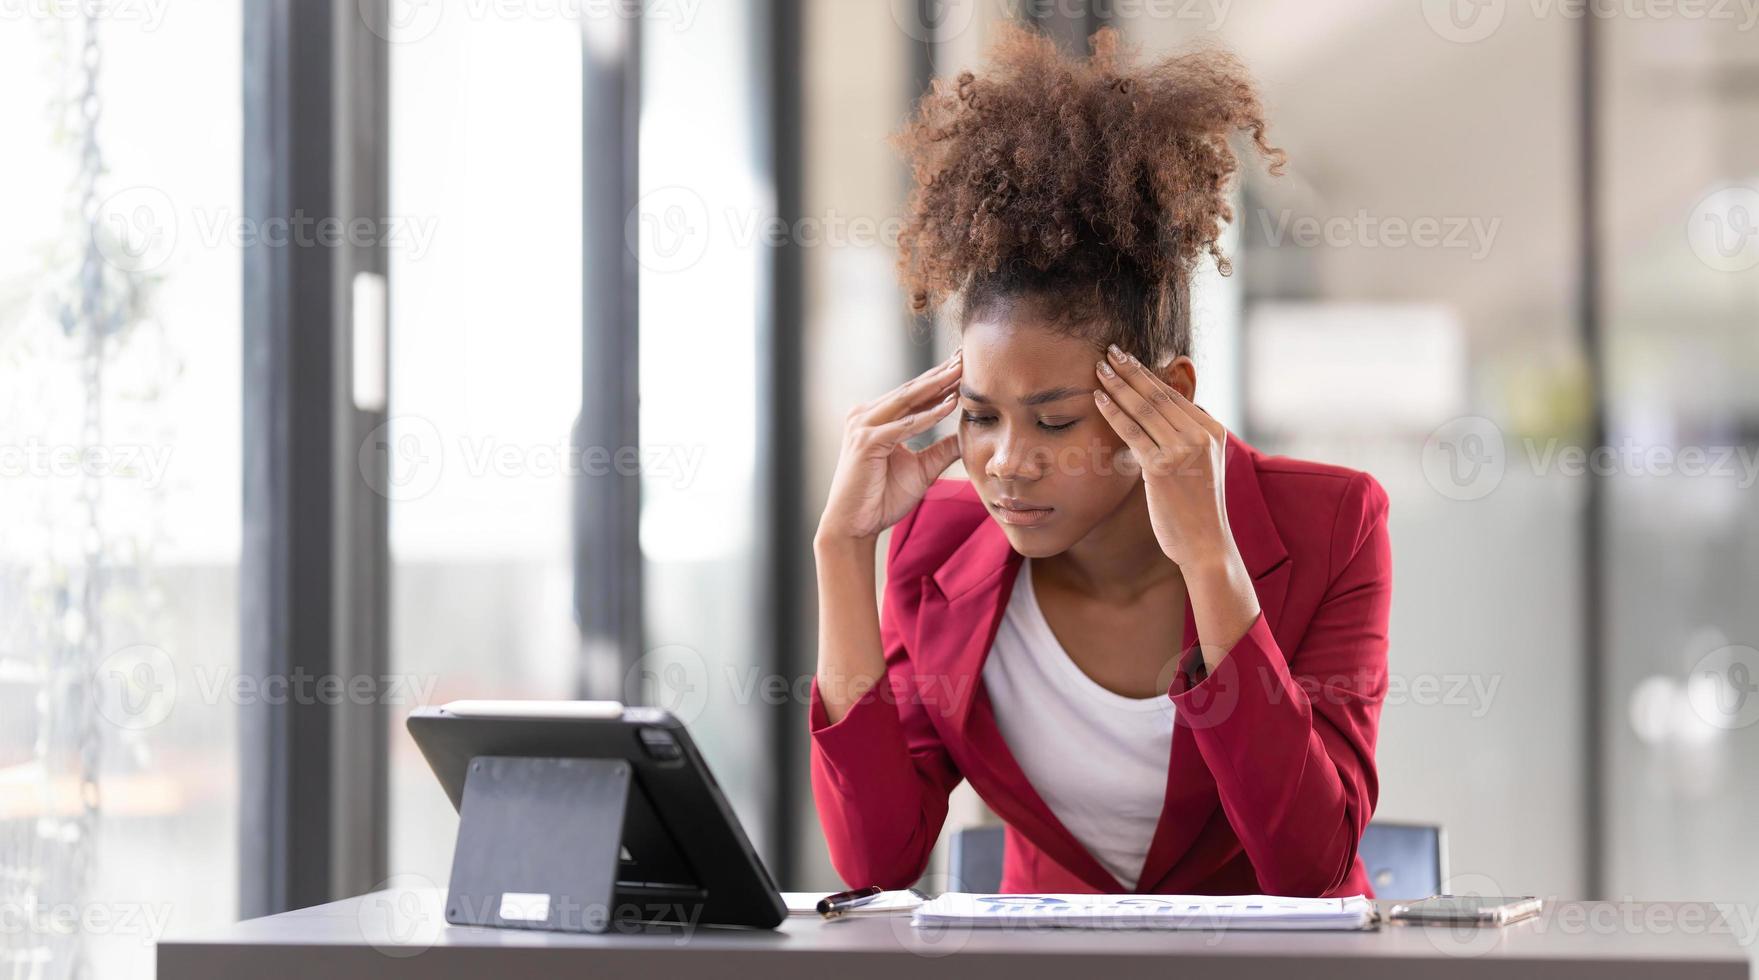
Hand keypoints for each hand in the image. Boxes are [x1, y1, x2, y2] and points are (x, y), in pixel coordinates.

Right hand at [816, 348, 964, 543]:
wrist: (854, 525)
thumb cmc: (882, 499)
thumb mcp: (921, 469)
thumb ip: (941, 450)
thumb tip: (967, 436)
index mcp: (876, 419)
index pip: (914, 395)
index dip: (940, 381)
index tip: (965, 366)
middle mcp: (866, 416)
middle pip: (912, 390)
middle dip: (941, 373)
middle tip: (966, 356)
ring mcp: (863, 426)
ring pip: (908, 400)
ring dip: (937, 385)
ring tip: (962, 371)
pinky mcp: (866, 441)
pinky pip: (905, 425)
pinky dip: (928, 416)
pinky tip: (950, 405)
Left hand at [1091, 344, 1234, 568]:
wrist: (1206, 545)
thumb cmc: (1197, 510)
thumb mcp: (1201, 465)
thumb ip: (1187, 439)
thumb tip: (1166, 416)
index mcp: (1212, 430)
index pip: (1173, 395)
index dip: (1147, 375)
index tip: (1127, 360)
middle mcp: (1201, 435)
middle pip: (1158, 395)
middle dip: (1130, 370)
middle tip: (1109, 351)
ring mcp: (1183, 449)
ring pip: (1143, 408)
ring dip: (1117, 385)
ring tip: (1098, 368)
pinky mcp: (1162, 467)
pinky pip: (1132, 431)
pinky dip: (1112, 412)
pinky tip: (1097, 398)